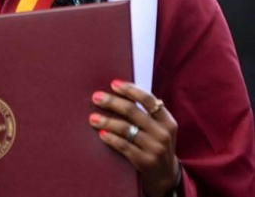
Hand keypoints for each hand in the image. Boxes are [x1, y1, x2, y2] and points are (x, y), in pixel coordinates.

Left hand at [89, 80, 179, 196]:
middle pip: (133, 112)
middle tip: (96, 97)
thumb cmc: (155, 143)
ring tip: (92, 117)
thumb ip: (144, 112)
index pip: (148, 100)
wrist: (165, 175)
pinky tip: (101, 133)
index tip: (113, 84)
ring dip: (106, 121)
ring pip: (125, 129)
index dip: (130, 90)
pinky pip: (124, 146)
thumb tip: (116, 90)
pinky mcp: (145, 162)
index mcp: (167, 121)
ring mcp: (155, 149)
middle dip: (112, 102)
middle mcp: (163, 134)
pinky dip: (111, 138)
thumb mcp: (158, 128)